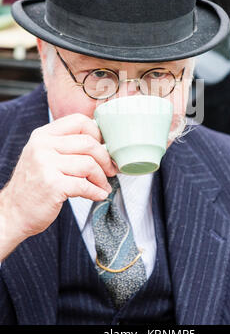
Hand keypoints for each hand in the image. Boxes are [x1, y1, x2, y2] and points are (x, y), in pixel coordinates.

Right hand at [0, 113, 117, 259]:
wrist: (13, 212)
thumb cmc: (34, 185)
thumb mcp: (43, 155)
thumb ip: (65, 145)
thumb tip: (101, 142)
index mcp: (43, 135)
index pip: (79, 121)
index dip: (97, 133)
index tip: (105, 146)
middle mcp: (43, 146)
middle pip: (88, 143)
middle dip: (105, 158)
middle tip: (110, 170)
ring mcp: (46, 165)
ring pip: (89, 164)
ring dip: (102, 178)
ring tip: (104, 185)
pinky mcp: (53, 185)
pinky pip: (85, 185)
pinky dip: (96, 191)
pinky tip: (99, 194)